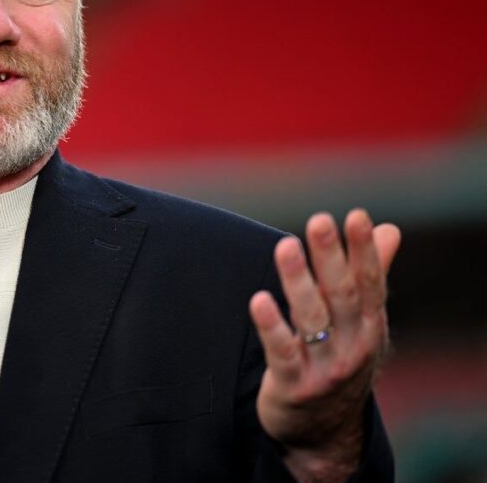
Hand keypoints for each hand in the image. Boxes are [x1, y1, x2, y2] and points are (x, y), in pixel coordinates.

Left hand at [249, 209, 400, 480]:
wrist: (323, 432)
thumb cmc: (340, 360)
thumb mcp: (361, 323)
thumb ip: (371, 275)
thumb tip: (389, 228)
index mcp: (370, 326)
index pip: (370, 283)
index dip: (364, 250)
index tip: (356, 216)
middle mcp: (353, 346)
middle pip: (342, 295)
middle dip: (331, 257)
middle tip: (319, 221)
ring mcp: (325, 368)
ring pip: (312, 319)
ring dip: (298, 281)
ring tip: (286, 245)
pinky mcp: (293, 385)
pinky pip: (282, 352)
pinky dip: (271, 326)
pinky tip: (258, 299)